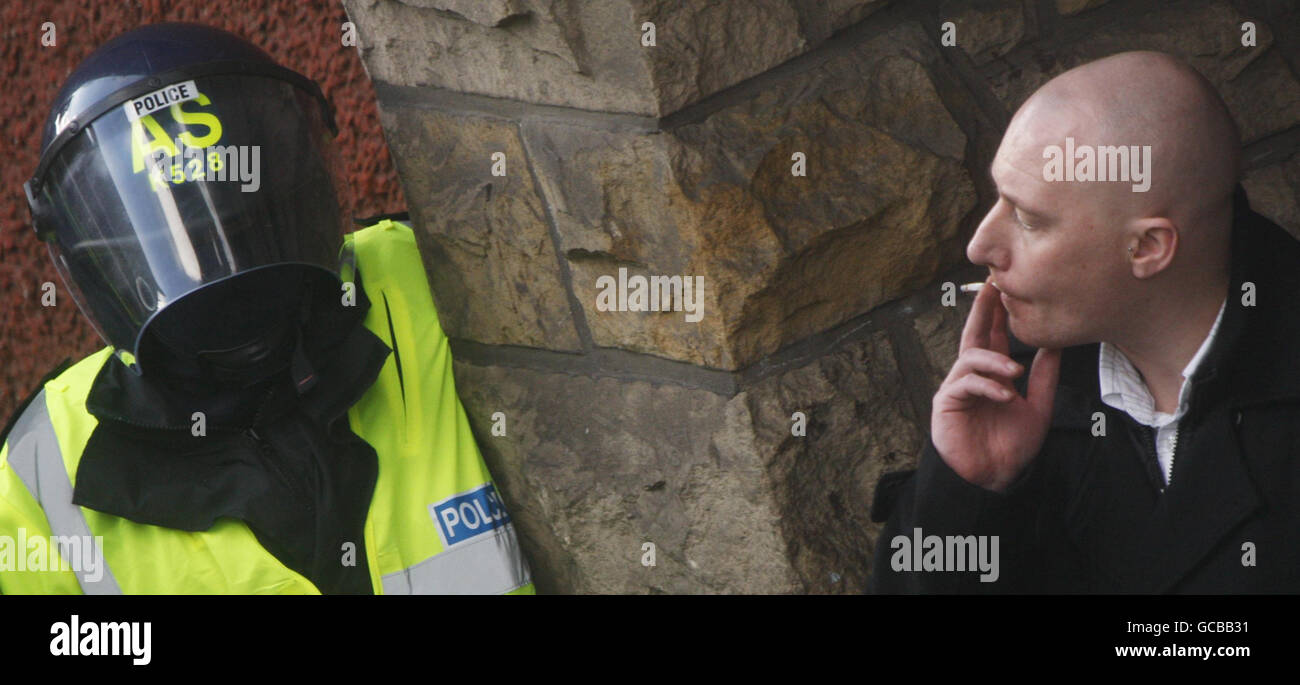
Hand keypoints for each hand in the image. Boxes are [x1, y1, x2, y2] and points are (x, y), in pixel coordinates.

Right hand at [930, 276, 1061, 491]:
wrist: (994, 478)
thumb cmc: (1011, 446)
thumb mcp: (1037, 406)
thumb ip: (1044, 376)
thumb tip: (1054, 344)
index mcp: (992, 375)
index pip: (992, 336)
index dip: (997, 311)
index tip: (1004, 286)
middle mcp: (972, 376)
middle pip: (974, 335)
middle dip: (982, 310)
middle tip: (991, 285)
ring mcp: (957, 388)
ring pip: (970, 359)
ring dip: (993, 361)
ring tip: (1014, 372)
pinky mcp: (947, 404)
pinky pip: (964, 384)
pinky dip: (986, 386)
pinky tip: (1005, 395)